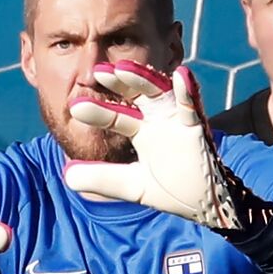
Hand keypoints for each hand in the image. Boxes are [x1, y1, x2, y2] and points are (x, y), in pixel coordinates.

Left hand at [63, 62, 241, 229]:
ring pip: (160, 92)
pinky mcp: (198, 128)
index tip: (75, 107)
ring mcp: (178, 120)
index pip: (115, 116)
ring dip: (144, 79)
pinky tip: (181, 75)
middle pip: (136, 94)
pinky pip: (193, 106)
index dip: (98, 112)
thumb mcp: (131, 185)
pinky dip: (188, 91)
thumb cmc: (171, 189)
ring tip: (124, 69)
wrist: (206, 205)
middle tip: (97, 72)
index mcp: (141, 129)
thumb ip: (102, 179)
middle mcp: (158, 119)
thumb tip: (67, 175)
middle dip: (119, 82)